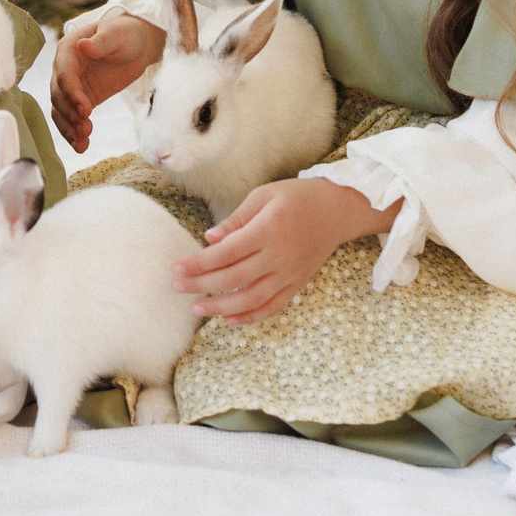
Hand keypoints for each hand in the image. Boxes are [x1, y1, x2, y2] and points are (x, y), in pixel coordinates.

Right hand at [50, 12, 164, 151]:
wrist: (137, 44)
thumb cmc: (125, 32)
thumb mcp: (116, 33)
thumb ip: (100, 42)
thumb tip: (83, 47)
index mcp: (67, 49)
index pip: (64, 73)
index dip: (72, 92)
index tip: (85, 108)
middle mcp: (64, 69)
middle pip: (58, 95)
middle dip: (70, 113)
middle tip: (86, 127)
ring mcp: (72, 87)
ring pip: (61, 110)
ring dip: (69, 128)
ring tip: (82, 144)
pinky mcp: (82, 100)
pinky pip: (72, 118)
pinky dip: (74, 133)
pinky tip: (82, 146)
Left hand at [173, 178, 395, 323]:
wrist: (338, 210)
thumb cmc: (297, 197)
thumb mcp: (263, 196)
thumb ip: (236, 219)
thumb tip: (209, 238)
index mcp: (268, 229)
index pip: (225, 253)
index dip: (198, 263)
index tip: (176, 268)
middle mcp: (279, 255)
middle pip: (233, 278)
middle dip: (201, 285)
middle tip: (177, 287)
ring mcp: (289, 273)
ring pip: (252, 299)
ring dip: (221, 308)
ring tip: (197, 309)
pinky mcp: (297, 284)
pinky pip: (273, 307)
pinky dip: (250, 317)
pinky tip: (229, 319)